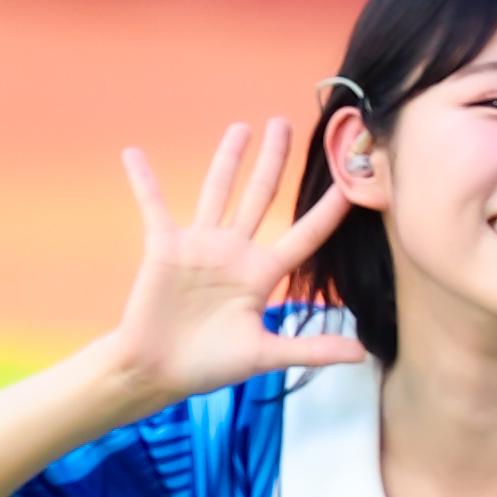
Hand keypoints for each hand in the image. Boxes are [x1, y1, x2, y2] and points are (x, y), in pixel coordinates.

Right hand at [113, 121, 366, 409]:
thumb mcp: (265, 356)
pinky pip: (153, 205)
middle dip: (273, 161)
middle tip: (283, 124)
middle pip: (260, 197)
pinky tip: (134, 154)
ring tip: (241, 128)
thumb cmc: (209, 366)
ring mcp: (200, 245)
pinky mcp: (166, 245)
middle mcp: (234, 252)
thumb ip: (311, 349)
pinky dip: (143, 180)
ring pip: (218, 190)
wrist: (159, 371)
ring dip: (227, 158)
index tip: (348, 182)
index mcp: (260, 275)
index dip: (326, 211)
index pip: (302, 236)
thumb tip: (362, 354)